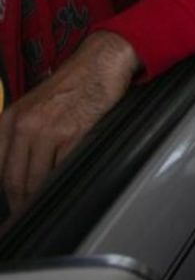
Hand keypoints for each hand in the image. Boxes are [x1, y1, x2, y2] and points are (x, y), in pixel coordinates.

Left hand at [0, 31, 138, 212]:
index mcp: (9, 119)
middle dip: (20, 203)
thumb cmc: (73, 84)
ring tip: (45, 209)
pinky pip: (61, 168)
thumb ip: (25, 135)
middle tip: (25, 218)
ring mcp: (47, 129)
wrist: (100, 61)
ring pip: (35, 178)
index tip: (12, 208)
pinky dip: (61, 183)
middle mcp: (23, 125)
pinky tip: (65, 188)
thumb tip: (24, 168)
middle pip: (14, 179)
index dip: (6, 192)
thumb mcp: (36, 106)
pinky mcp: (72, 132)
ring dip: (39, 198)